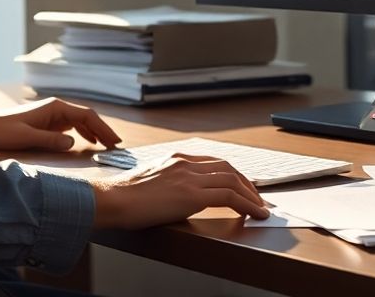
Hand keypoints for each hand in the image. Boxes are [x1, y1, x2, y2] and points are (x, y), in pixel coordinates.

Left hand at [0, 97, 122, 151]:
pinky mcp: (49, 123)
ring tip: (107, 145)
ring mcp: (53, 115)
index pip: (86, 116)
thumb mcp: (26, 137)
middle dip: (103, 130)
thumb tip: (73, 144)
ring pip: (81, 121)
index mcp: (55, 108)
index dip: (103, 128)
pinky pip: (72, 126)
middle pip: (87, 117)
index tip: (114, 141)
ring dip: (95, 132)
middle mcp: (57, 109)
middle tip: (116, 146)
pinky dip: (84, 133)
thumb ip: (50, 140)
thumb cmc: (3, 130)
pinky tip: (89, 142)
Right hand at [91, 153, 269, 227]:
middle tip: (257, 198)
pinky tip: (256, 214)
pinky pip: (230, 197)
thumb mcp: (149, 183)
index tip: (241, 186)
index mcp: (175, 159)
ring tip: (261, 208)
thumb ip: (166, 184)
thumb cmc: (123, 197)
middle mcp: (185, 163)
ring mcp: (189, 177)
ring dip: (252, 195)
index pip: (212, 162)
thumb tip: (177, 198)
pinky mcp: (192, 194)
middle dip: (246, 183)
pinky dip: (248, 205)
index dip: (231, 174)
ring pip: (233, 180)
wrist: (113, 200)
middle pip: (227, 168)